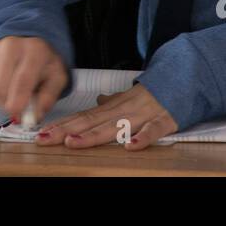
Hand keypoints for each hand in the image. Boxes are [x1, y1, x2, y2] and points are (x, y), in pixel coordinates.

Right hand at [0, 36, 68, 122]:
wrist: (29, 38)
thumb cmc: (44, 60)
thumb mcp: (56, 77)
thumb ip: (48, 98)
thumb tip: (34, 117)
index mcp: (34, 51)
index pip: (21, 81)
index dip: (18, 104)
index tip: (20, 116)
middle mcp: (11, 47)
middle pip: (0, 89)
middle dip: (7, 106)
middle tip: (18, 107)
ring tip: (11, 97)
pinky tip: (3, 89)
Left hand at [35, 84, 176, 150]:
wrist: (184, 79)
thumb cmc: (153, 94)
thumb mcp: (128, 97)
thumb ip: (112, 102)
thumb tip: (98, 101)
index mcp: (114, 106)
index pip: (83, 116)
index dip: (63, 125)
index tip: (42, 133)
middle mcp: (123, 110)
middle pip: (91, 122)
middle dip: (67, 131)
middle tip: (45, 138)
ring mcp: (143, 114)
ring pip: (115, 126)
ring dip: (94, 135)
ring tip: (73, 142)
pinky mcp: (164, 120)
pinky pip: (153, 130)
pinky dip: (142, 137)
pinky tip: (130, 146)